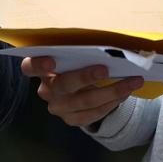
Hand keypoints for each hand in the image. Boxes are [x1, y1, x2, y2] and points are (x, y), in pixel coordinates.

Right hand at [21, 58, 143, 127]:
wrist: (81, 88)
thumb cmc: (77, 63)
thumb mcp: (74, 55)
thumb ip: (80, 50)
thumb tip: (108, 41)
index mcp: (41, 69)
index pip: (29, 67)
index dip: (38, 65)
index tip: (52, 61)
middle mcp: (46, 90)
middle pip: (63, 85)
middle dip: (85, 77)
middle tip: (106, 69)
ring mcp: (58, 107)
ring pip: (83, 102)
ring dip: (111, 92)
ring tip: (132, 82)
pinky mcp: (71, 120)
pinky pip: (92, 114)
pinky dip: (110, 104)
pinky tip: (124, 94)